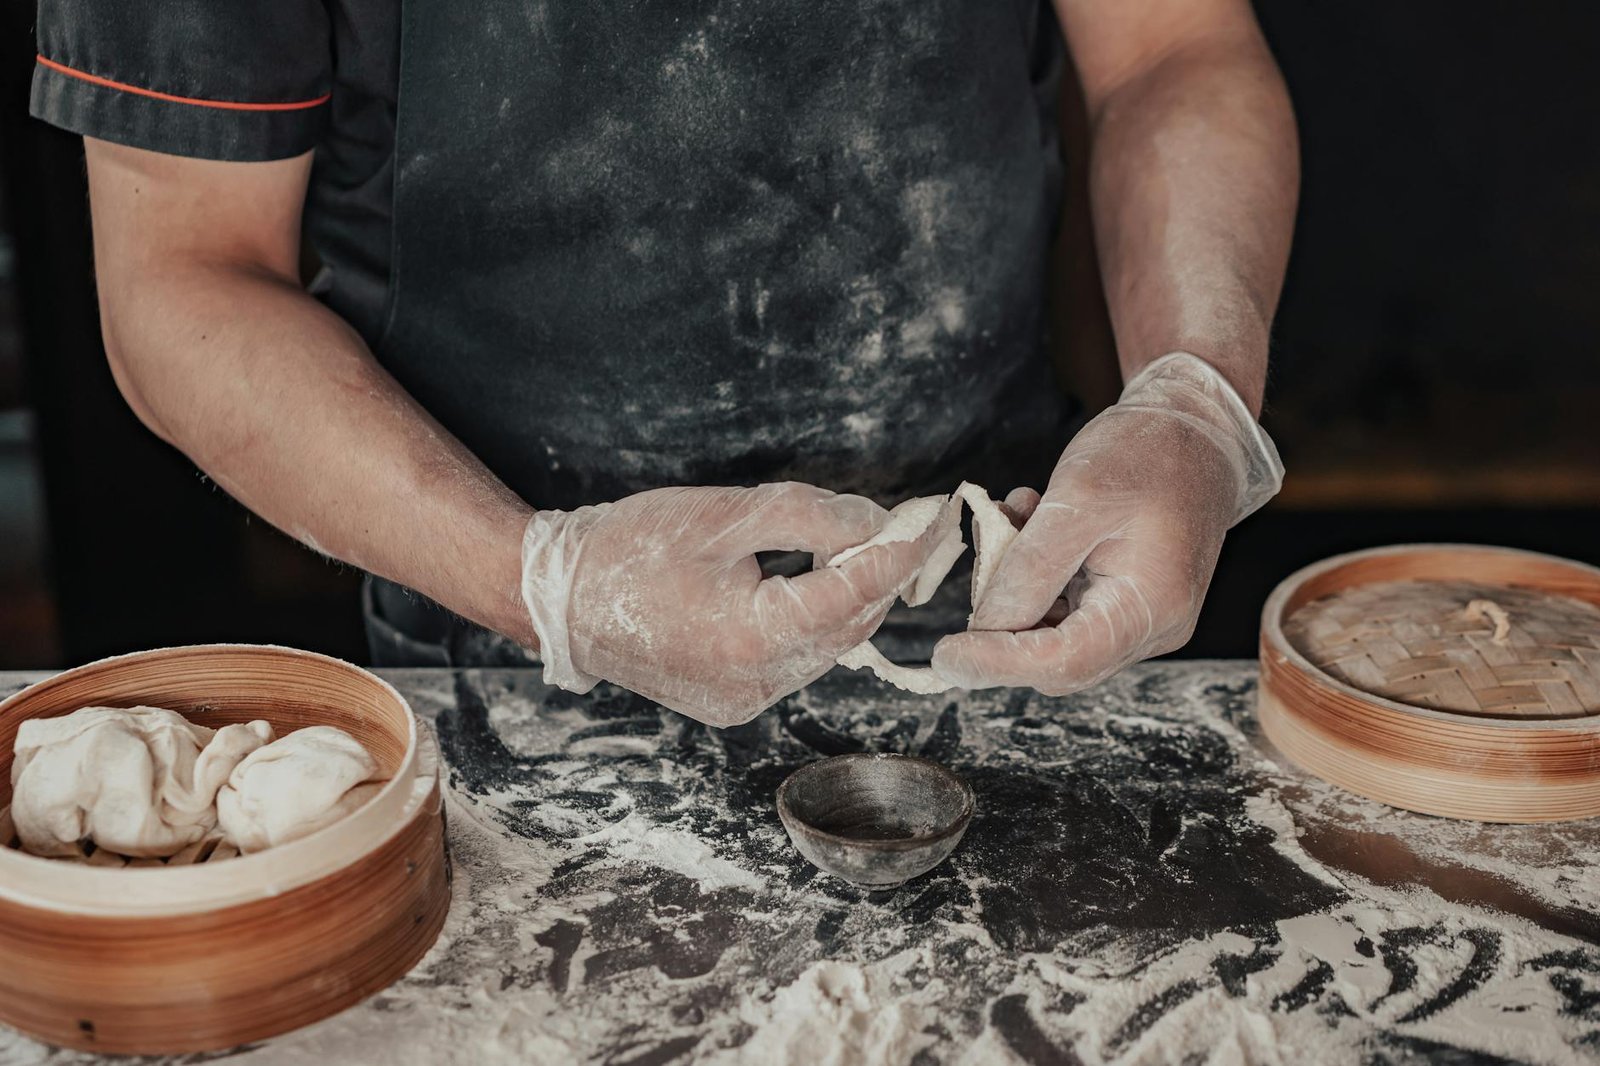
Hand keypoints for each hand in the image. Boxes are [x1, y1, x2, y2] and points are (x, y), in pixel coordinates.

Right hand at [521, 483, 941, 725]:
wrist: (561, 599)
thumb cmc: (633, 546)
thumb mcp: (726, 513)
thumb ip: (809, 515)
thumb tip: (876, 522)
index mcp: (753, 636)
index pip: (856, 589)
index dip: (900, 548)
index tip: (932, 515)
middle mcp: (757, 682)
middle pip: (850, 624)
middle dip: (880, 573)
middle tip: (902, 523)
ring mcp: (746, 700)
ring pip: (828, 646)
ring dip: (848, 598)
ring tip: (852, 547)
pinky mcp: (734, 703)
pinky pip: (797, 661)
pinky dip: (814, 622)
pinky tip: (809, 584)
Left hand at [932, 353, 1282, 694]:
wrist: (1199, 431)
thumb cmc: (1148, 453)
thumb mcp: (1078, 497)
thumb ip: (1030, 569)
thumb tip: (986, 627)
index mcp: (1151, 605)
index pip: (1063, 663)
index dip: (997, 664)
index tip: (945, 654)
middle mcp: (1152, 628)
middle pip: (1057, 662)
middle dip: (1003, 625)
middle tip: (979, 566)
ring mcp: (1141, 620)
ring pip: (1055, 635)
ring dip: (1016, 590)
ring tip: (1012, 519)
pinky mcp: (1126, 603)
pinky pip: (1066, 610)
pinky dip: (1035, 578)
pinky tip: (1029, 522)